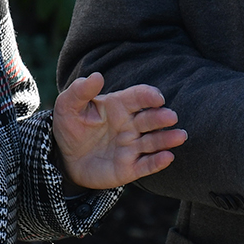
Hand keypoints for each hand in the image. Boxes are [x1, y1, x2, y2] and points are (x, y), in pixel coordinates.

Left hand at [52, 74, 186, 189]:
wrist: (64, 157)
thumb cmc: (70, 127)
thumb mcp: (67, 106)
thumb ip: (80, 91)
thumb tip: (97, 76)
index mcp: (119, 106)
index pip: (138, 97)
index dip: (149, 96)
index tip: (156, 98)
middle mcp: (130, 125)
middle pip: (150, 119)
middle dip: (161, 117)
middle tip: (170, 116)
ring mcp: (131, 147)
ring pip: (154, 142)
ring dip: (167, 139)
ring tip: (179, 136)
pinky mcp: (129, 168)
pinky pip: (147, 165)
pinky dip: (158, 162)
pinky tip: (167, 157)